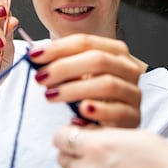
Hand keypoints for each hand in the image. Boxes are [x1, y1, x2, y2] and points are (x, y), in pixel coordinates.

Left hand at [28, 34, 144, 126]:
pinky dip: (98, 110)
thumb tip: (35, 55)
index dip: (58, 48)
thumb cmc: (91, 96)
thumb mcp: (77, 76)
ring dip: (75, 89)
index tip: (34, 55)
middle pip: (98, 60)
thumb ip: (61, 63)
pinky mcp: (133, 117)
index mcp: (115, 51)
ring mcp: (133, 93)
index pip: (86, 42)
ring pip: (107, 84)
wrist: (110, 125)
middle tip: (41, 78)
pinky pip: (117, 111)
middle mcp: (128, 68)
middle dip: (65, 67)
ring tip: (51, 96)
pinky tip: (81, 111)